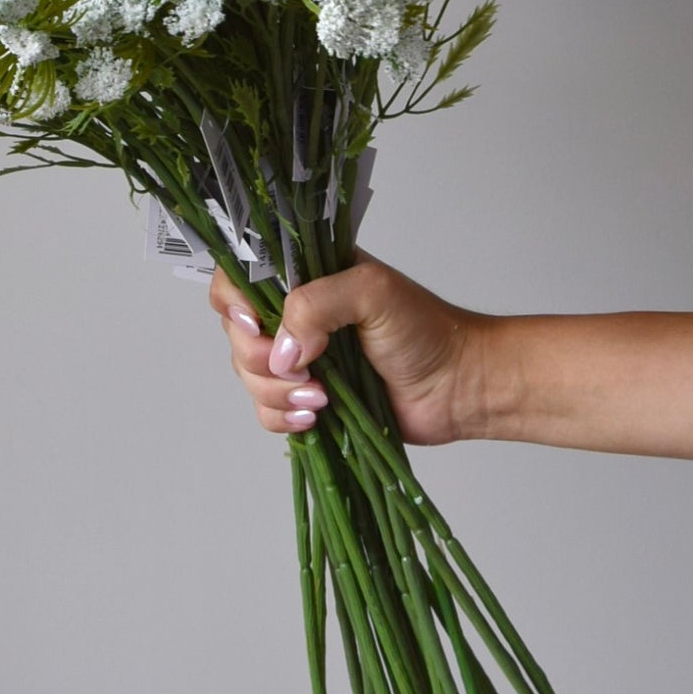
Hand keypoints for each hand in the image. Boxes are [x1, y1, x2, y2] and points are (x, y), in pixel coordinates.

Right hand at [209, 253, 486, 446]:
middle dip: (260, 358)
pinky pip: (267, 412)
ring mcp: (300, 359)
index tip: (259, 326)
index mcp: (305, 276)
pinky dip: (283, 417)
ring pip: (249, 376)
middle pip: (237, 334)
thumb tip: (283, 349)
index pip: (240, 276)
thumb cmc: (426, 330)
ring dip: (277, 393)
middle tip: (306, 369)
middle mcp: (295, 314)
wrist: (457, 386)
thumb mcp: (373, 291)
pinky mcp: (307, 398)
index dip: (235, 303)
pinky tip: (317, 416)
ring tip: (323, 397)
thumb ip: (318, 303)